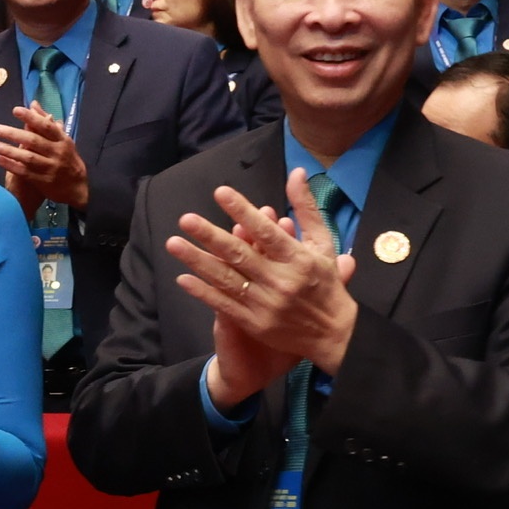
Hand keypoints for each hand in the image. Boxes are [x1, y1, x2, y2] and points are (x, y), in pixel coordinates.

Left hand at [0, 105, 87, 212]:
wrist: (77, 188)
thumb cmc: (67, 159)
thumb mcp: (62, 139)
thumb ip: (46, 122)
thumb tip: (33, 104)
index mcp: (62, 140)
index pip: (46, 126)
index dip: (31, 118)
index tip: (15, 110)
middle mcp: (57, 153)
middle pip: (33, 141)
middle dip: (12, 133)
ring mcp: (50, 168)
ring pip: (27, 157)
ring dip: (8, 150)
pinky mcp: (42, 181)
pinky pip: (24, 172)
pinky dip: (11, 165)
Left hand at [169, 173, 358, 385]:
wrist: (334, 335)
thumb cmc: (326, 283)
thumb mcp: (323, 243)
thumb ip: (306, 207)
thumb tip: (297, 172)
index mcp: (298, 259)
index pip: (267, 232)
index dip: (243, 212)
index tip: (221, 193)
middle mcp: (281, 281)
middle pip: (241, 255)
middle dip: (210, 236)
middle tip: (186, 219)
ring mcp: (266, 305)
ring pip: (226, 279)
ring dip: (198, 261)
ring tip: (173, 243)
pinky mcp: (255, 323)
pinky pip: (224, 305)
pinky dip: (203, 292)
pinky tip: (183, 278)